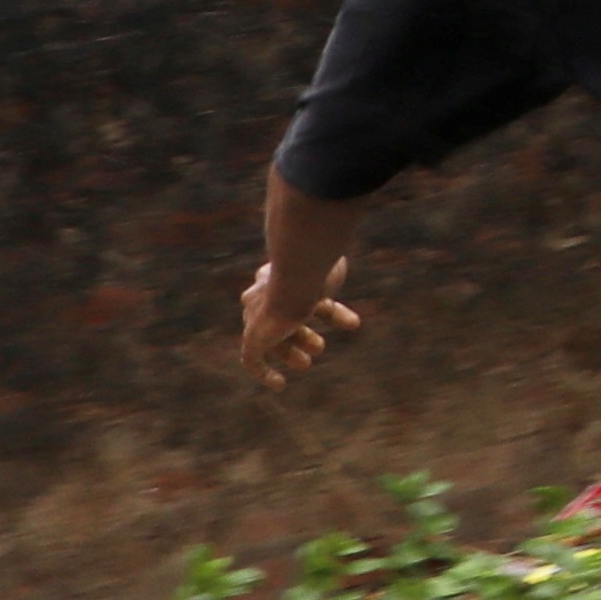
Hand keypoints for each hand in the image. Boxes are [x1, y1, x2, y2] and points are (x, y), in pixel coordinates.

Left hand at [239, 196, 364, 391]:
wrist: (299, 278)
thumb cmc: (319, 265)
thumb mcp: (333, 260)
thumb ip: (334, 249)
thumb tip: (348, 213)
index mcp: (273, 276)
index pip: (286, 290)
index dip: (309, 307)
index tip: (328, 314)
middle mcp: (260, 296)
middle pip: (279, 318)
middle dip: (299, 334)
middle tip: (319, 348)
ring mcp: (256, 318)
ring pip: (272, 340)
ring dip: (290, 351)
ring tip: (309, 363)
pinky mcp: (253, 338)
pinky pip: (252, 361)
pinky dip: (264, 374)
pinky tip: (278, 386)